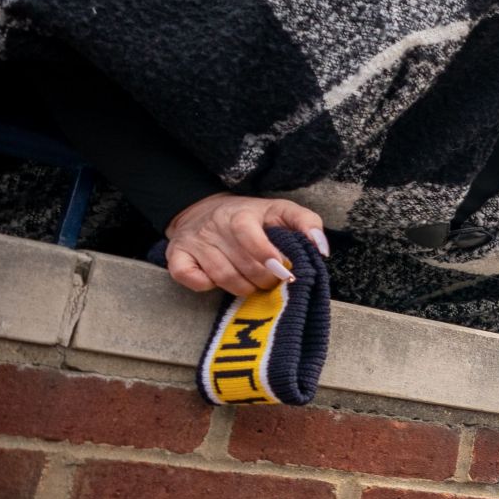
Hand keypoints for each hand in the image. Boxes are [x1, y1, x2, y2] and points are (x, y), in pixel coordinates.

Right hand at [165, 193, 326, 295]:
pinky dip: (205, 285)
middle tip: (273, 281)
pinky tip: (218, 281)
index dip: (268, 257)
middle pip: (242, 264)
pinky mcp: (176, 256)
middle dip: (264, 280)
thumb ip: (307, 224)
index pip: (250, 236)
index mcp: (241, 214)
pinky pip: (190, 278)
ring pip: (221, 277)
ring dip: (243, 288)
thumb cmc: (253, 217)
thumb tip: (321, 249)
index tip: (285, 273)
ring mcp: (194, 242)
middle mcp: (215, 226)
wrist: (206, 210)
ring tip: (253, 284)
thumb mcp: (283, 211)